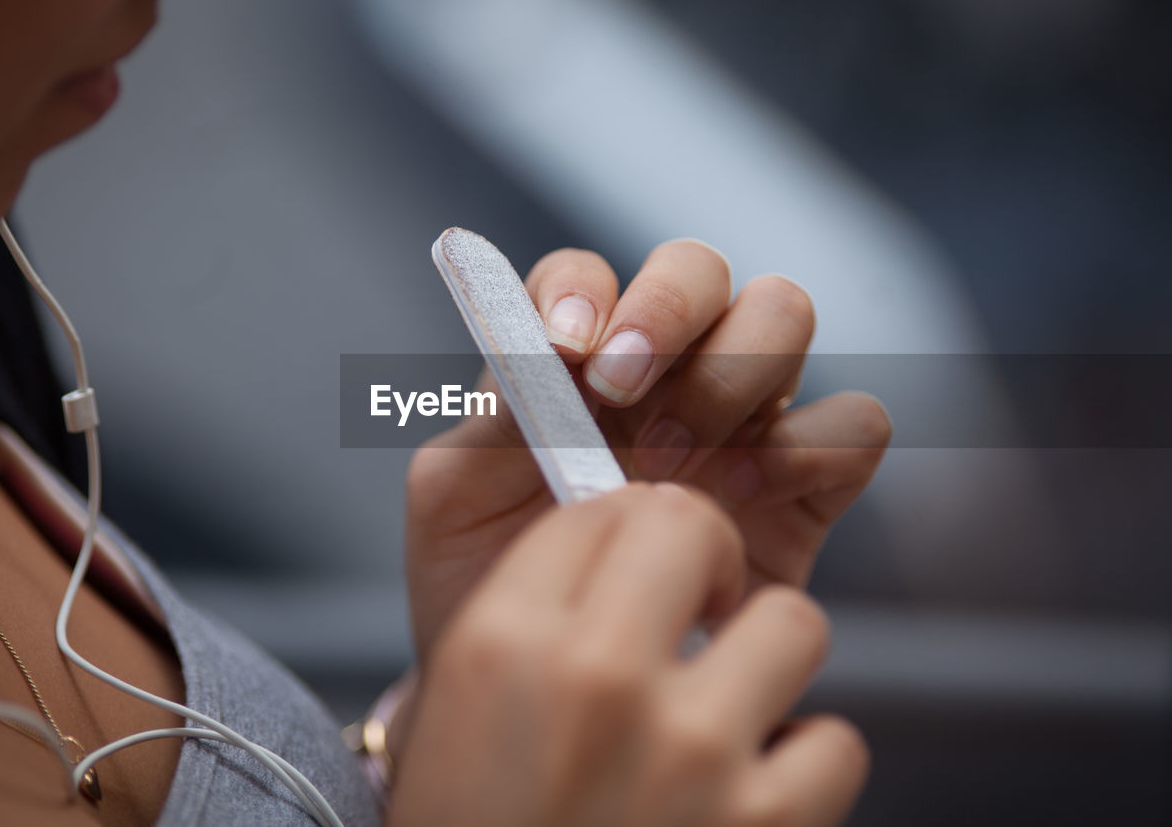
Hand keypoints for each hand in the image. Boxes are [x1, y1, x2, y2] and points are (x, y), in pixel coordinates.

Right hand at [390, 484, 868, 826]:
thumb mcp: (463, 705)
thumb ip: (539, 606)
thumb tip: (636, 532)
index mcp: (502, 642)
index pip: (598, 508)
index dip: (627, 528)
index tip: (642, 564)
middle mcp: (594, 681)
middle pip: (691, 523)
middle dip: (706, 555)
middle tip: (698, 606)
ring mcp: (690, 755)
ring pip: (792, 620)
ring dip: (765, 662)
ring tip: (726, 709)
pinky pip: (836, 741)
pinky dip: (800, 765)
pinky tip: (749, 790)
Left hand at [405, 240, 890, 662]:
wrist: (546, 691)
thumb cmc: (490, 580)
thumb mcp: (456, 500)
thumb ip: (487, 419)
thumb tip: (539, 356)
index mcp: (570, 361)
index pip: (584, 273)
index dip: (583, 289)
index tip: (564, 349)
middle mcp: (661, 371)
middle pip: (698, 266)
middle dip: (667, 310)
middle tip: (619, 393)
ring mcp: (739, 418)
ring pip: (784, 312)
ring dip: (731, 372)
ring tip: (671, 461)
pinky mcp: (806, 485)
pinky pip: (855, 421)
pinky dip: (811, 445)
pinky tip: (742, 501)